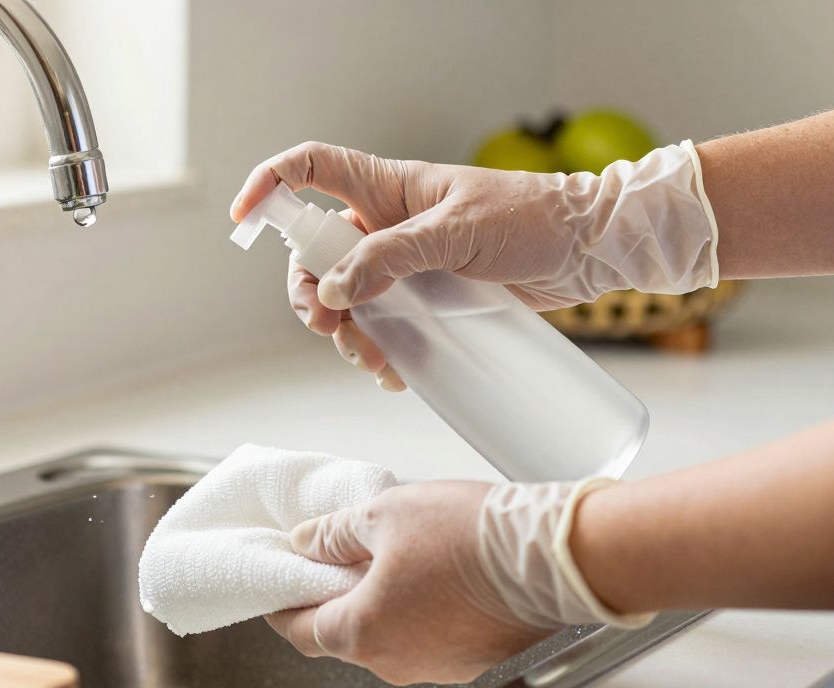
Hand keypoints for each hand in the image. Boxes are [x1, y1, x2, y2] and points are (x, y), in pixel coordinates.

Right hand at [231, 141, 715, 388]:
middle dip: (311, 295)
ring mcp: (405, 265)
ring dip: (347, 334)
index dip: (269, 186)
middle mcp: (385, 225)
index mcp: (385, 188)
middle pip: (315, 255)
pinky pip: (386, 328)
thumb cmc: (532, 219)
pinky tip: (398, 371)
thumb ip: (391, 257)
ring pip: (347, 301)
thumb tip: (334, 291)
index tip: (243, 220)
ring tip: (373, 358)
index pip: (309, 170)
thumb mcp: (455, 232)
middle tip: (327, 325)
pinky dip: (382, 352)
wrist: (590, 250)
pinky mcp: (429, 301)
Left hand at [264, 478, 653, 684]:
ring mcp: (439, 666)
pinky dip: (417, 609)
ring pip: (388, 635)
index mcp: (363, 634)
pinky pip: (428, 636)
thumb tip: (306, 542)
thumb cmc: (472, 537)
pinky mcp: (475, 658)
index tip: (279, 582)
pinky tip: (428, 570)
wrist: (554, 555)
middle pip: (343, 635)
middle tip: (331, 556)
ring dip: (378, 601)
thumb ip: (334, 533)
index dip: (283, 603)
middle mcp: (397, 663)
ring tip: (386, 554)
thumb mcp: (383, 515)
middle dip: (333, 596)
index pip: (300, 631)